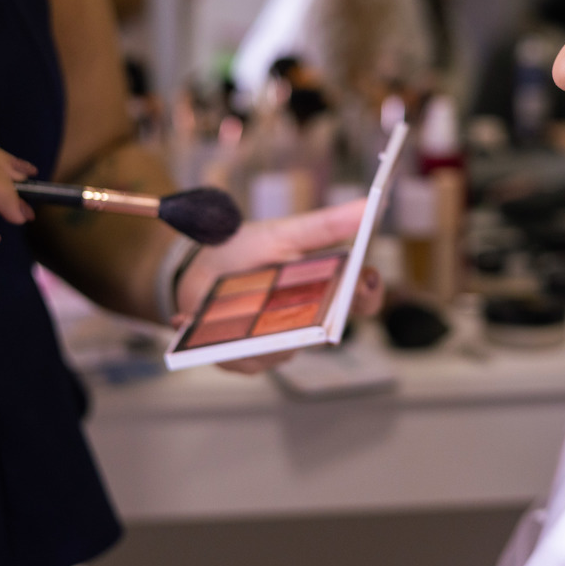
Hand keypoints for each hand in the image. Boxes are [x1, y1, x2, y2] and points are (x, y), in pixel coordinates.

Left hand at [175, 199, 385, 373]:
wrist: (196, 272)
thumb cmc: (246, 250)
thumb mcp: (285, 232)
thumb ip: (328, 225)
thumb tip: (368, 205)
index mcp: (328, 289)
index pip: (362, 299)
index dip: (368, 293)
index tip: (363, 279)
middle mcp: (310, 322)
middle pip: (326, 333)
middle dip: (311, 319)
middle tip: (295, 303)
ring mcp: (281, 344)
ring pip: (285, 348)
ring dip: (261, 326)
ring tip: (237, 301)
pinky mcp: (250, 360)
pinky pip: (249, 359)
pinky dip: (226, 336)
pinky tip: (202, 319)